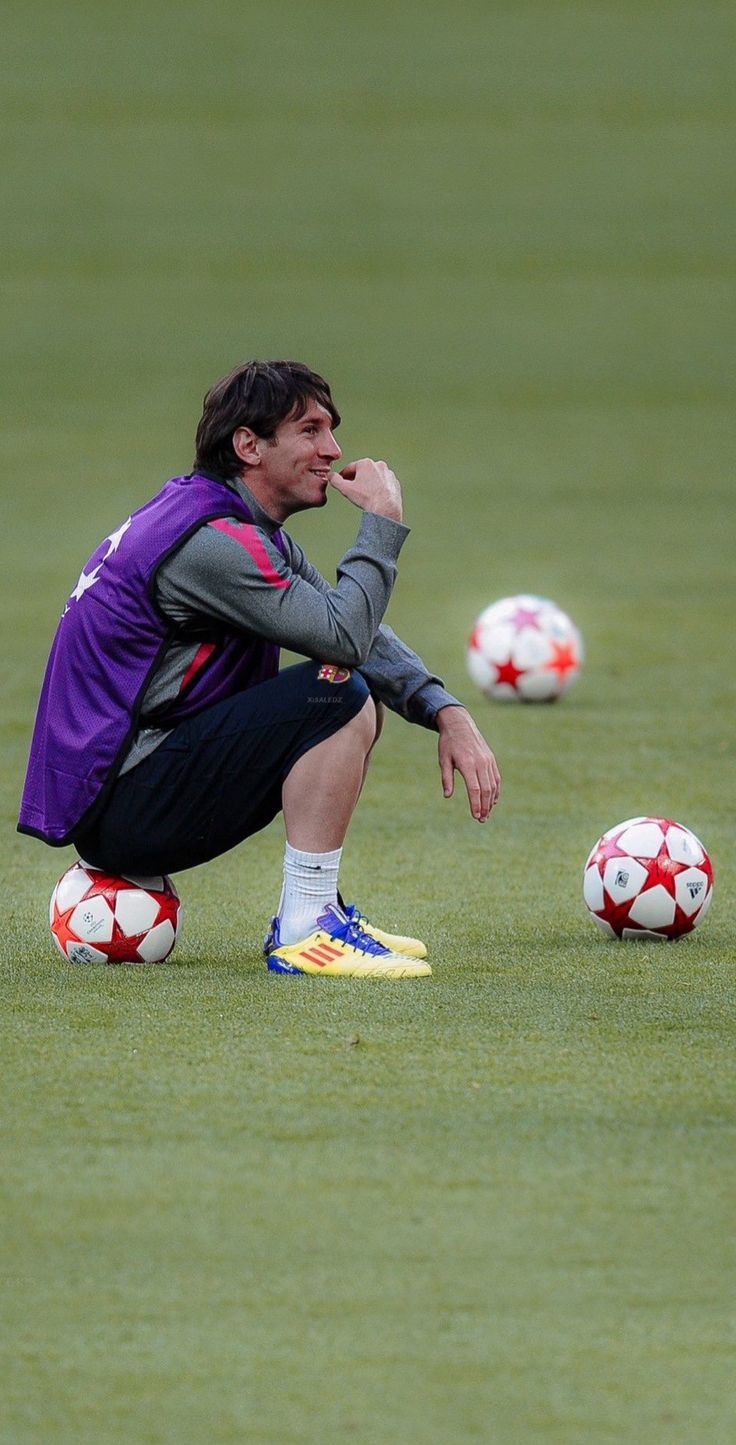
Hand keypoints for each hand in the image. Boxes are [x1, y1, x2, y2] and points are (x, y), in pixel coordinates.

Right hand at [329, 459, 402, 522]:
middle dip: (356, 479)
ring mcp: (388, 474)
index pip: (350, 468)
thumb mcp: (345, 489)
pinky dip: (379, 488)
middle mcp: (379, 465)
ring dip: (368, 483)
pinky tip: (374, 497)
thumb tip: (330, 475)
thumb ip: (335, 480)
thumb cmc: (367, 498)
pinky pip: (383, 484)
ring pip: (374, 477)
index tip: (341, 482)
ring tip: (364, 495)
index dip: (343, 476)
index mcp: (366, 463)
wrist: (386, 509)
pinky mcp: (394, 482)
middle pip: (362, 471)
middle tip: (352, 490)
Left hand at [437, 706, 500, 821]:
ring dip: (491, 801)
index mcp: (467, 763)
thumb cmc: (448, 743)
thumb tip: (447, 796)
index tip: (475, 816)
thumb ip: (446, 778)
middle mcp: (480, 762)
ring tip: (486, 814)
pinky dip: (496, 790)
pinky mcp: (491, 759)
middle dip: (485, 807)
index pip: (474, 789)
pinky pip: (496, 778)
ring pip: (493, 785)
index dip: (475, 804)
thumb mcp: (443, 760)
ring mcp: (488, 761)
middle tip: (481, 820)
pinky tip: (493, 801)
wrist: (460, 724)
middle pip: (486, 790)